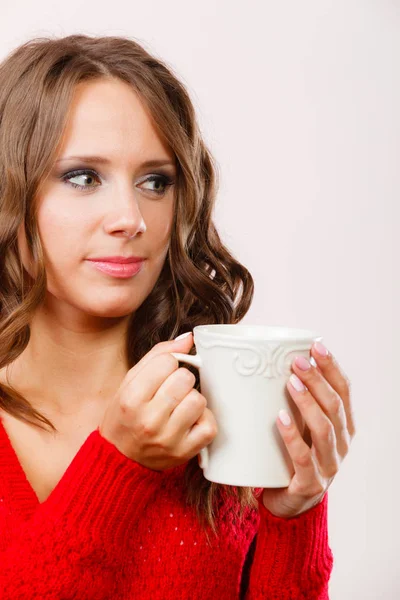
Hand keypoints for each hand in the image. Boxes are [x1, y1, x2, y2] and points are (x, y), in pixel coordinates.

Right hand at [99, 333, 217, 470]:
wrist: (120, 458)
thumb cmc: (126, 415)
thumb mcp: (130, 382)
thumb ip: (158, 356)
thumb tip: (188, 338)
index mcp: (131, 398)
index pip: (167, 362)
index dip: (168, 365)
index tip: (162, 375)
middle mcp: (148, 420)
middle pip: (185, 379)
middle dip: (181, 380)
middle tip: (172, 391)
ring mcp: (168, 439)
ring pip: (198, 400)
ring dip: (192, 399)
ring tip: (179, 407)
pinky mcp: (184, 453)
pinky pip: (209, 425)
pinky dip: (203, 420)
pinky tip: (190, 422)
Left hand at [262, 342, 355, 517]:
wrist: (288, 501)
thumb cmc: (292, 454)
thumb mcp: (302, 425)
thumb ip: (298, 400)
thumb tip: (277, 360)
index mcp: (343, 426)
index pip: (344, 391)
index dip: (332, 367)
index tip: (316, 346)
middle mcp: (341, 444)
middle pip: (335, 406)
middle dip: (317, 379)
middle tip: (297, 361)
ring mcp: (329, 465)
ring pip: (324, 428)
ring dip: (307, 402)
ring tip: (290, 383)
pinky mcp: (310, 482)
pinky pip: (303, 457)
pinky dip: (292, 436)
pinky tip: (280, 418)